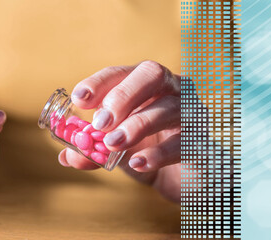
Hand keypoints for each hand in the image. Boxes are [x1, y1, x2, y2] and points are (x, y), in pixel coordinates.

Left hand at [58, 60, 180, 202]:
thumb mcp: (112, 150)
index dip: (99, 82)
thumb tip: (67, 156)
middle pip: (152, 74)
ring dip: (137, 125)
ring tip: (113, 143)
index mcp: (143, 84)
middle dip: (123, 95)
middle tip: (100, 121)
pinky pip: (185, 141)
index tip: (79, 99)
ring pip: (170, 107)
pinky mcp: (203, 141)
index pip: (120, 72)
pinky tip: (138, 162)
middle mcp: (171, 89)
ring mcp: (192, 113)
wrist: (183, 179)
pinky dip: (159, 152)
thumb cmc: (144, 150)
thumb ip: (91, 152)